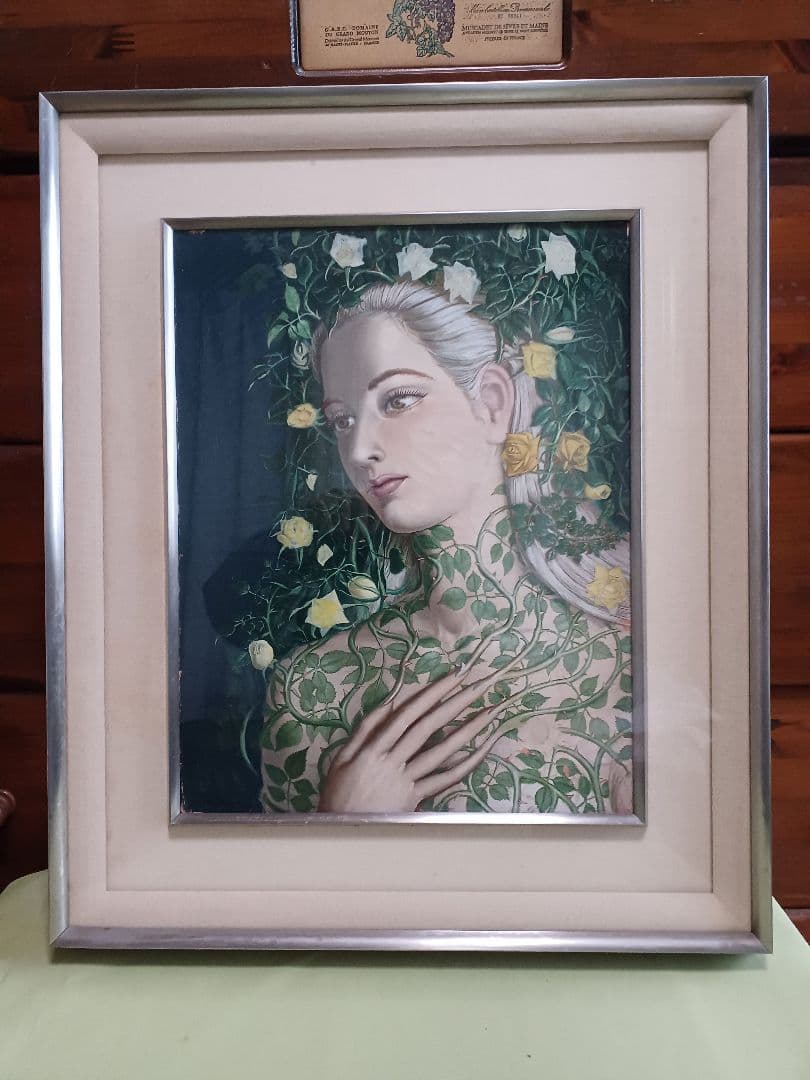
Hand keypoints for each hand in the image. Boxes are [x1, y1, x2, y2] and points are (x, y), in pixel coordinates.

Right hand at [319, 665, 504, 812]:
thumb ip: (366, 729)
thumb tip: (391, 701)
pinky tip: (483, 751)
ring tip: (488, 713)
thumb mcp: (342, 757)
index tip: (453, 676)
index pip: (407, 714)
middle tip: (477, 685)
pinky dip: (465, 765)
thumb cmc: (339, 793)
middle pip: (427, 727)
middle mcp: (392, 761)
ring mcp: (406, 781)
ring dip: (467, 731)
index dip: (431, 693)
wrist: (342, 832)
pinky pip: (444, 780)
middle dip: (454, 703)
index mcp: (373, 748)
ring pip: (440, 752)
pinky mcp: (416, 799)